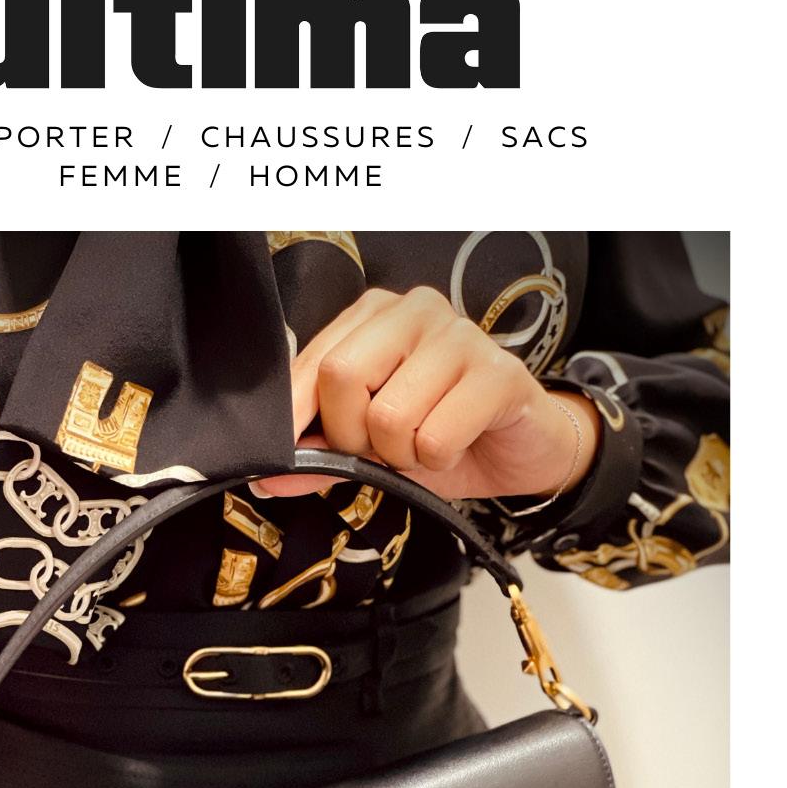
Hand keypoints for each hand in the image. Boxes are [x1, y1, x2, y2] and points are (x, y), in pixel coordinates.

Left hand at [252, 286, 598, 504]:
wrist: (518, 450)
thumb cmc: (442, 434)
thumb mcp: (371, 449)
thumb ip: (319, 457)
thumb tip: (268, 476)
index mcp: (375, 316)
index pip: (311, 363)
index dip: (297, 416)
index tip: (294, 450)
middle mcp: (415, 311)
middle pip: (342, 377)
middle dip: (352, 436)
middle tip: (382, 450)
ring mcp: (461, 336)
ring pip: (388, 415)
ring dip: (402, 455)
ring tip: (425, 445)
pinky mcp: (499, 373)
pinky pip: (435, 436)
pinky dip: (438, 460)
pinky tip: (456, 445)